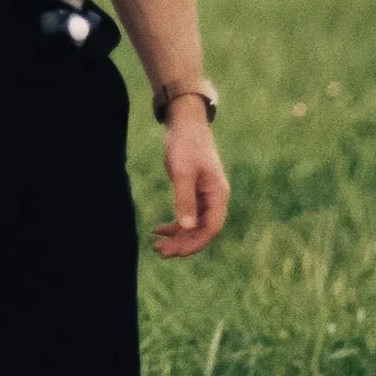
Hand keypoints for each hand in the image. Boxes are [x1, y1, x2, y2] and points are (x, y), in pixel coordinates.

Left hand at [152, 103, 228, 258]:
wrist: (185, 123)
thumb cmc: (186, 144)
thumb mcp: (182, 172)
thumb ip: (184, 198)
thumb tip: (186, 226)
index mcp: (218, 193)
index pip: (212, 227)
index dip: (195, 243)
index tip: (175, 252)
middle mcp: (215, 198)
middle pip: (202, 230)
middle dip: (182, 243)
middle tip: (160, 252)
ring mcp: (205, 196)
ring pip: (194, 225)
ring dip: (177, 237)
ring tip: (157, 246)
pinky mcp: (195, 192)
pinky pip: (188, 216)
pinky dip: (174, 224)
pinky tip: (158, 229)